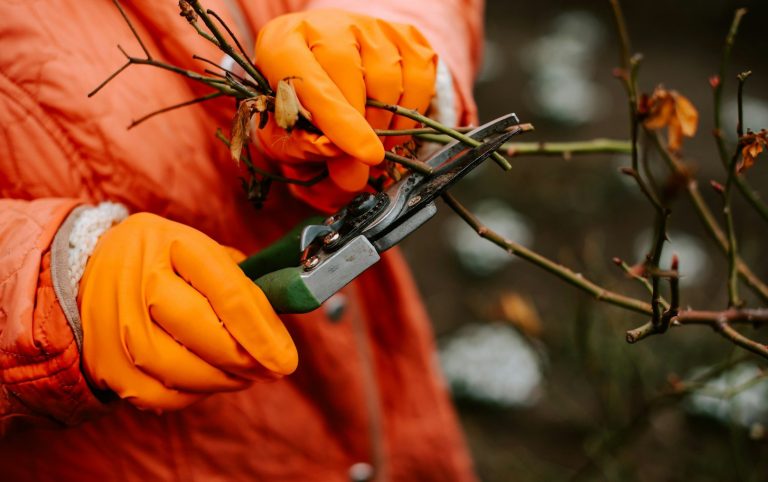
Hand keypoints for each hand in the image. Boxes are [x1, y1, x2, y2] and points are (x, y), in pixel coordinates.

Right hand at [78, 213, 296, 409]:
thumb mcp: (204, 253)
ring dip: (221, 380)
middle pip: (202, 333)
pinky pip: (158, 394)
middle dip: (244, 359)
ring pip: (179, 370)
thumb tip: (278, 331)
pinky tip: (206, 380)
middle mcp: (139, 280)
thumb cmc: (166, 260)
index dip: (261, 332)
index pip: (227, 293)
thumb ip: (242, 285)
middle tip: (269, 368)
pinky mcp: (105, 361)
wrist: (94, 267)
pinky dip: (191, 394)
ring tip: (242, 374)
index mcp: (174, 244)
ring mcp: (115, 322)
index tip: (286, 359)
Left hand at [254, 9, 436, 210]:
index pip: (310, 81)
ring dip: (385, 124)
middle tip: (360, 159)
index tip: (365, 155)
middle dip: (362, 128)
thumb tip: (353, 176)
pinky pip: (419, 80)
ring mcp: (370, 27)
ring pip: (389, 80)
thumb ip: (315, 153)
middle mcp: (326, 26)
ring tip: (371, 139)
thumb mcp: (291, 134)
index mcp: (281, 47)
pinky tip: (390, 124)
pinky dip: (409, 114)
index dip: (338, 121)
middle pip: (353, 77)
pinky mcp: (406, 36)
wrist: (328, 76)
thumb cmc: (302, 107)